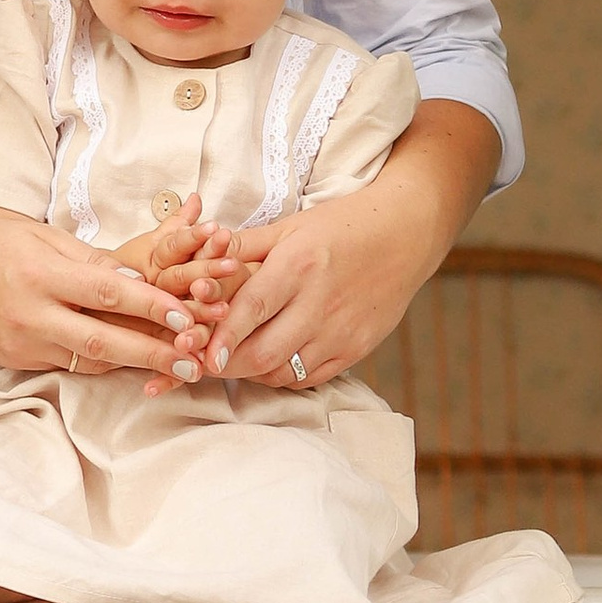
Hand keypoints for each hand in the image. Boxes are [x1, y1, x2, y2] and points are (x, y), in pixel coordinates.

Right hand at [0, 213, 196, 378]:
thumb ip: (89, 261)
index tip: (188, 315)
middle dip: (152, 352)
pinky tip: (132, 364)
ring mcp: (23, 344)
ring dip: (135, 365)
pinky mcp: (17, 362)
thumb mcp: (40, 237)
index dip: (150, 306)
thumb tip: (138, 280)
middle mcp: (31, 314)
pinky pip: (69, 365)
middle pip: (102, 340)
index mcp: (40, 274)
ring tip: (175, 367)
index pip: (106, 292)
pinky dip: (103, 365)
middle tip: (194, 360)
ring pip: (90, 361)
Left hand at [205, 158, 464, 391]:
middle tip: (207, 362)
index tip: (202, 355)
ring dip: (254, 371)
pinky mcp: (357, 349)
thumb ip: (243, 246)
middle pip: (265, 353)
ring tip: (236, 359)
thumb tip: (196, 257)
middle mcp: (320, 304)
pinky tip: (271, 361)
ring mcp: (341, 331)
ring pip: (285, 371)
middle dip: (229, 364)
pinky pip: (310, 377)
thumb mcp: (290, 226)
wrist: (405, 234)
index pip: (252, 310)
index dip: (223, 337)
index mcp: (299, 266)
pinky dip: (283, 375)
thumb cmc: (341, 226)